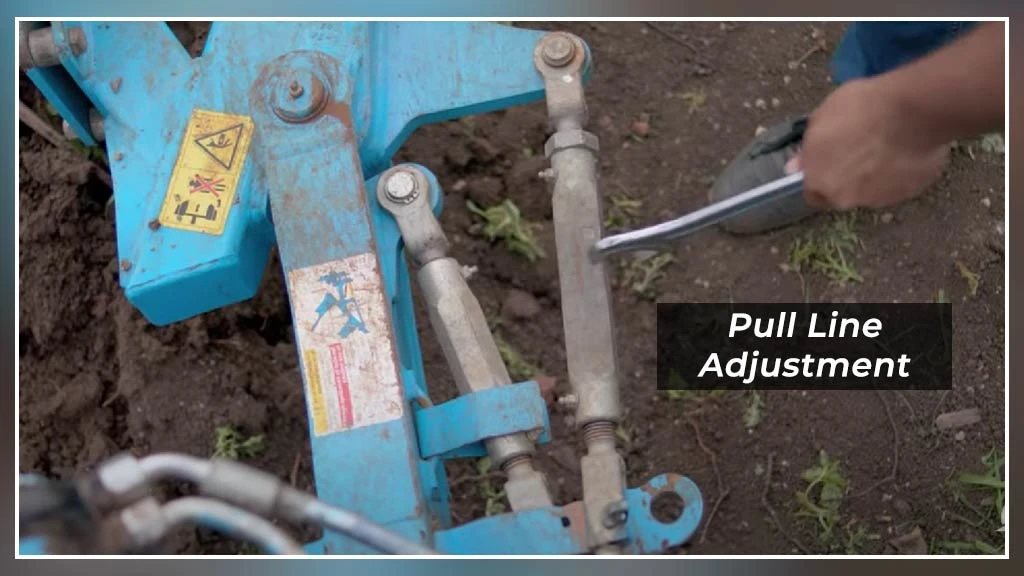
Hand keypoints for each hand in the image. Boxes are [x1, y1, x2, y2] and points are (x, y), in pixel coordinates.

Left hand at [785, 77, 949, 210]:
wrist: (912, 111)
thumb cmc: (859, 109)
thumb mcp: (820, 119)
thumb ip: (807, 150)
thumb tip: (794, 168)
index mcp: (820, 183)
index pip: (813, 194)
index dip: (820, 178)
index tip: (829, 162)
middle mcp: (846, 199)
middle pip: (842, 194)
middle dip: (847, 179)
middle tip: (859, 151)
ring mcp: (879, 199)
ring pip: (871, 192)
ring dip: (873, 177)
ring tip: (885, 148)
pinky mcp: (908, 194)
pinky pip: (898, 186)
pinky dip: (898, 174)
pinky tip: (904, 152)